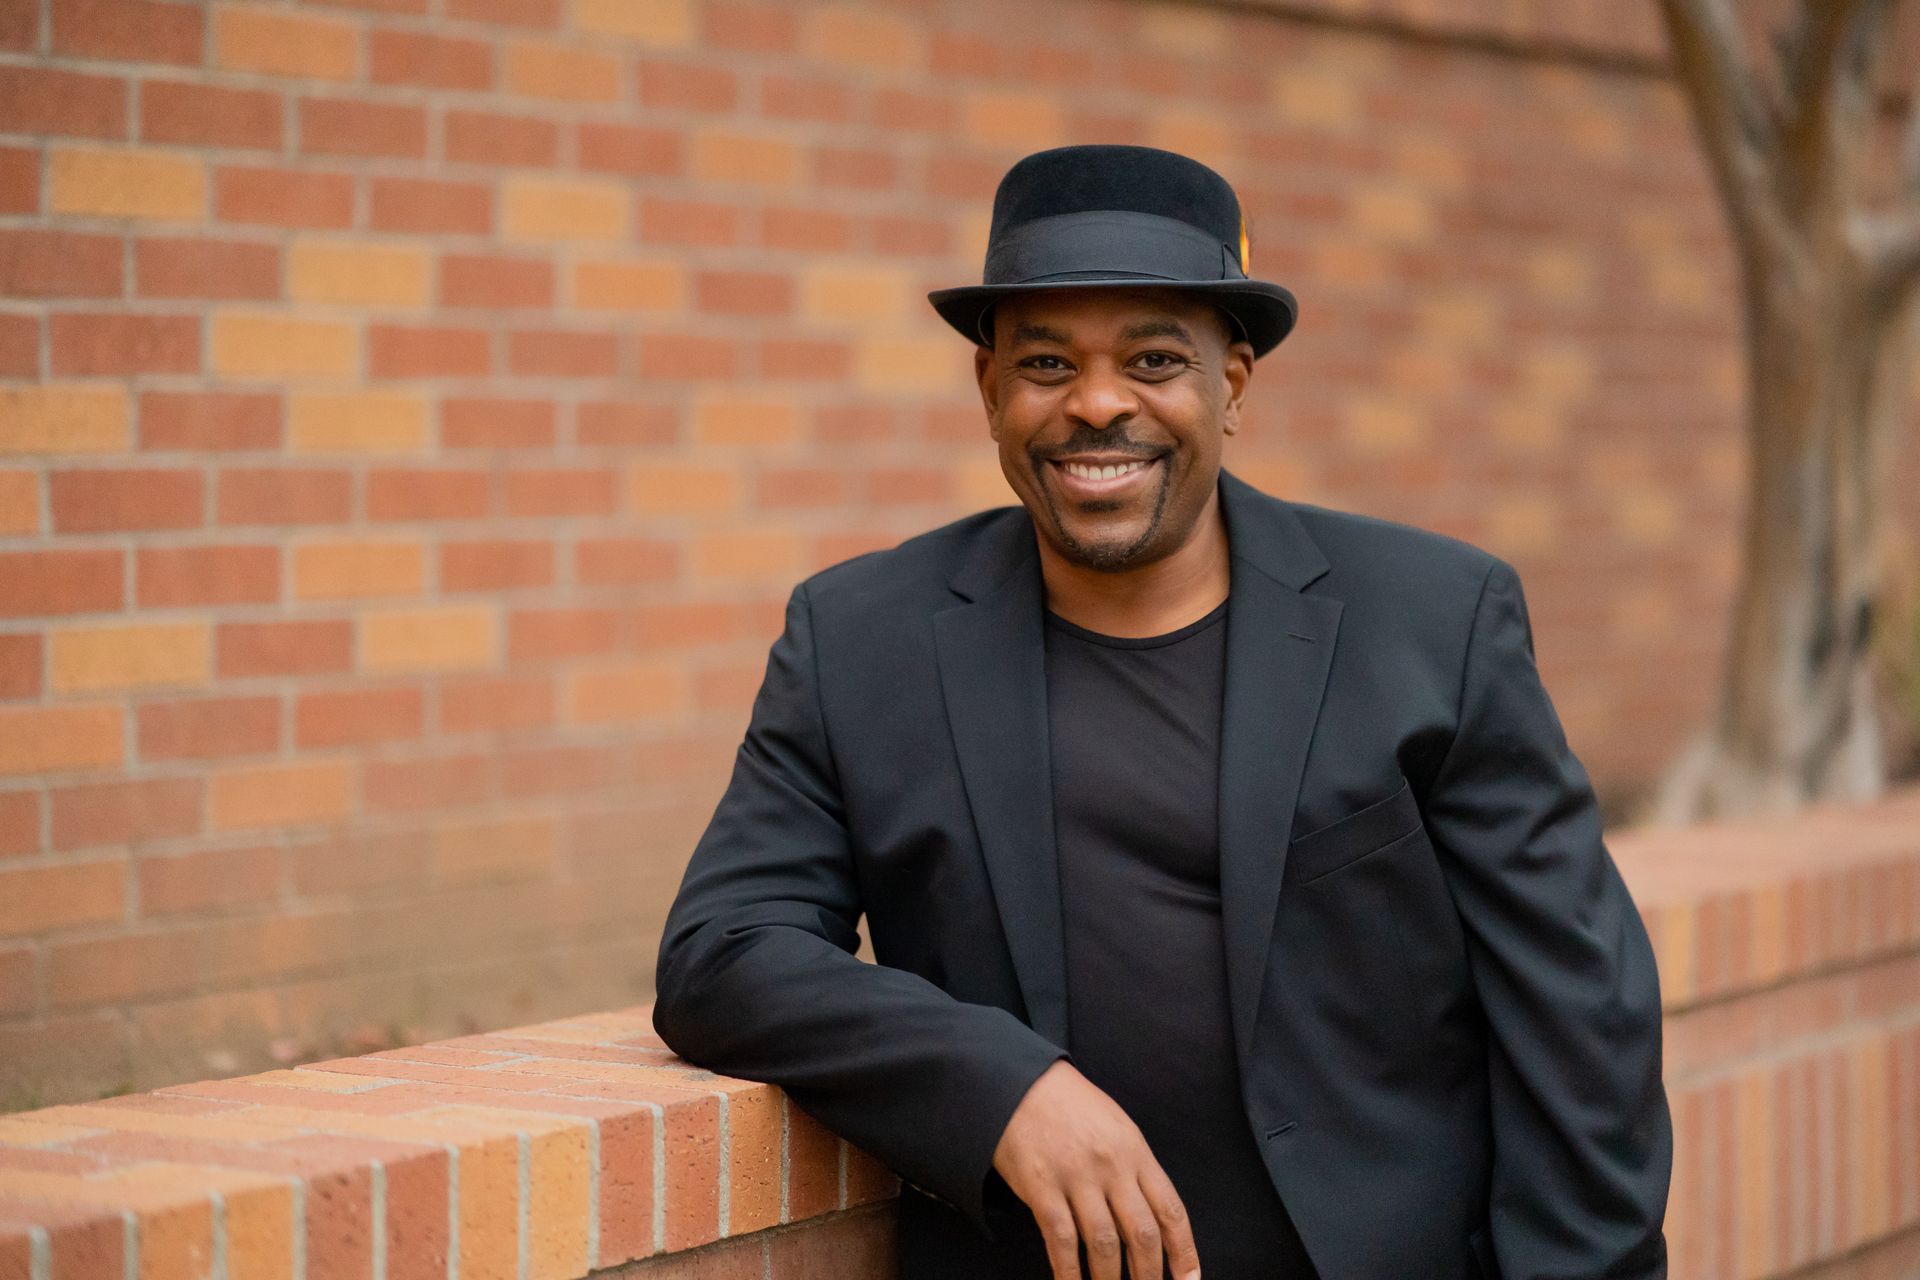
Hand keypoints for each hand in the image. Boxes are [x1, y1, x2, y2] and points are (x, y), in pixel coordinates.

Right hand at [991, 1059, 1201, 1279]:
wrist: (1020, 1082)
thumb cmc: (1072, 1106)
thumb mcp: (1117, 1127)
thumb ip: (1136, 1169)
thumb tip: (1153, 1220)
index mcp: (1136, 1151)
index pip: (1170, 1210)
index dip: (1184, 1251)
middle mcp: (1111, 1166)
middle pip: (1141, 1234)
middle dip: (1149, 1275)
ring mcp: (1076, 1177)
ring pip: (1104, 1244)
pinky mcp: (1041, 1186)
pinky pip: (1061, 1240)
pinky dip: (1068, 1272)